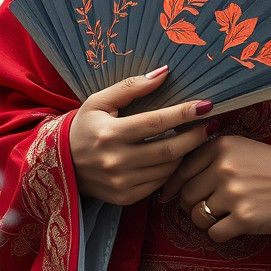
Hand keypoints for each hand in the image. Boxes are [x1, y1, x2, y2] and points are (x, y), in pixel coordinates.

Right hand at [67, 66, 211, 206]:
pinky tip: (175, 155)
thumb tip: (164, 73)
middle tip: (211, 123)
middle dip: (195, 136)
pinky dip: (171, 169)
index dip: (184, 113)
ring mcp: (121, 183)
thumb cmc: (83, 127)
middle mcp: (116, 162)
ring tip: (195, 137)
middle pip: (169, 150)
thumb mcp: (99, 101)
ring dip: (186, 153)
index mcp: (110, 134)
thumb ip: (132, 87)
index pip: (156, 123)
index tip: (207, 105)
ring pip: (168, 169)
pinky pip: (159, 183)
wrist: (60, 165)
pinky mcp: (125, 198)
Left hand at [159, 134, 270, 242]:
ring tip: (225, 217)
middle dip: (192, 206)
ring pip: (197, 217)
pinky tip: (237, 226)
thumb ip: (212, 156)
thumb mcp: (243, 148)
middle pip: (186, 195)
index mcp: (222, 145)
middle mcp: (224, 166)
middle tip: (208, 209)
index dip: (173, 186)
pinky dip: (222, 235)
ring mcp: (233, 193)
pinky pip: (214, 234)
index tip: (169, 197)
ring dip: (206, 222)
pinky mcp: (244, 218)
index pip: (182, 169)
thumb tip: (175, 180)